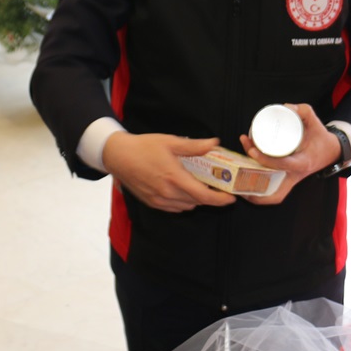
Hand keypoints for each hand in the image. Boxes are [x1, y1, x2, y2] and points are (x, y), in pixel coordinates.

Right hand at [102, 132, 236, 212]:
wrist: (118, 156)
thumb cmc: (143, 147)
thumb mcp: (170, 142)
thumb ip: (194, 146)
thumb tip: (214, 143)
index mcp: (174, 178)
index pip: (203, 196)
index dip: (220, 199)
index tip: (231, 198)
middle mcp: (168, 193)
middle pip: (197, 202)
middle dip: (210, 197)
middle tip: (217, 186)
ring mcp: (159, 200)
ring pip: (186, 206)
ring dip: (196, 199)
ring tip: (199, 185)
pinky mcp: (152, 203)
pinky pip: (174, 208)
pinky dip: (183, 202)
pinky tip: (182, 189)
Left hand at [239, 103, 340, 205]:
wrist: (331, 153)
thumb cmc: (321, 139)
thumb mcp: (316, 123)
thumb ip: (303, 111)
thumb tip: (285, 107)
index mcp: (302, 163)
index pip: (281, 164)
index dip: (264, 159)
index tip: (252, 149)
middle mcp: (294, 175)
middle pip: (270, 184)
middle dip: (251, 179)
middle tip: (237, 165)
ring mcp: (289, 180)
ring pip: (268, 190)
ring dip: (250, 185)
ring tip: (236, 166)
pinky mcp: (285, 180)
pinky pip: (269, 190)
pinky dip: (256, 188)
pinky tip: (242, 177)